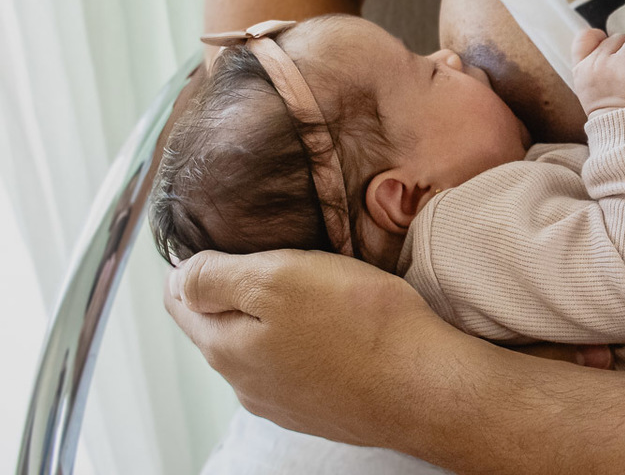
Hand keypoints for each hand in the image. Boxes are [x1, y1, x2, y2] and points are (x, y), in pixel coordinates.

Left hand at [165, 249, 612, 443]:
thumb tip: (178, 276)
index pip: (180, 299)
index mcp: (225, 347)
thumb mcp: (278, 279)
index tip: (229, 240)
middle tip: (279, 255)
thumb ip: (217, 277)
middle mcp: (247, 382)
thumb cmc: (361, 328)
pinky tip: (340, 326)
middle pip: (220, 324)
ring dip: (278, 316)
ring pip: (263, 345)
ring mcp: (286, 400)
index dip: (197, 260)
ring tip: (315, 287)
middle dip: (238, 288)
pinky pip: (302, 364)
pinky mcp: (324, 406)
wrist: (425, 385)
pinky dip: (311, 341)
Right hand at [571, 29, 624, 113]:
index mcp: (582, 69)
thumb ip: (595, 70)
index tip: (615, 53)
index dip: (603, 40)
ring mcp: (618, 64)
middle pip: (620, 38)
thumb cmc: (615, 121)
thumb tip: (613, 52)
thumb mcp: (591, 95)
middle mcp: (597, 63)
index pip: (586, 36)